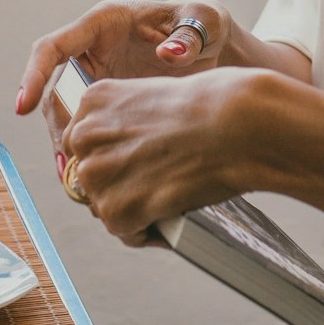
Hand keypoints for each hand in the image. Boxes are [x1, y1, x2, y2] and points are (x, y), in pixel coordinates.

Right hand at [16, 0, 234, 156]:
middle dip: (55, 125)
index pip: (54, 46)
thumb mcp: (204, 21)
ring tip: (75, 176)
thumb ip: (188, 36)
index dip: (34, 74)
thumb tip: (168, 55)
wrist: (214, 46)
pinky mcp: (106, 102)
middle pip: (54, 89)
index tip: (24, 104)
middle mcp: (92, 50)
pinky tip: (89, 178)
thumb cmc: (205, 24)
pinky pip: (85, 128)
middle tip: (66, 159)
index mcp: (105, 22)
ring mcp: (97, 78)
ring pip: (65, 114)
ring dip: (66, 145)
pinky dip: (84, 151)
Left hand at [63, 69, 252, 245]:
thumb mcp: (158, 92)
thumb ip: (131, 120)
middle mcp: (86, 135)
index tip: (139, 158)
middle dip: (119, 182)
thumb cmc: (214, 101)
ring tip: (169, 197)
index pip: (84, 141)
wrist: (239, 122)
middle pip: (90, 175)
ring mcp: (98, 174)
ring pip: (105, 205)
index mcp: (95, 99)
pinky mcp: (116, 210)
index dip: (113, 154)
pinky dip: (147, 230)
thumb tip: (129, 153)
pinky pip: (125, 232)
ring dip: (133, 207)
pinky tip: (171, 213)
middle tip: (158, 179)